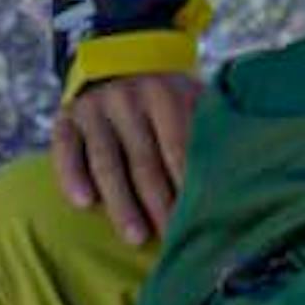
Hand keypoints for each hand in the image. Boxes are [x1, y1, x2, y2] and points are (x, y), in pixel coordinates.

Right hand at [52, 70, 201, 246]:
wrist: (118, 62)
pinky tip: (83, 203)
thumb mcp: (190, 98)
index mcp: (166, 94)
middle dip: (160, 204)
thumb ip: (209, 129)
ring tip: (136, 237)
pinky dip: (71, 176)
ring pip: (106, 161)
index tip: (200, 222)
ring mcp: (94, 108)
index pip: (178, 147)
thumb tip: (238, 177)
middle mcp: (128, 97)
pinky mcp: (65, 118)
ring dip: (121, 202)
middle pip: (145, 161)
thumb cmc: (167, 100)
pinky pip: (65, 149)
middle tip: (173, 241)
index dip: (188, 187)